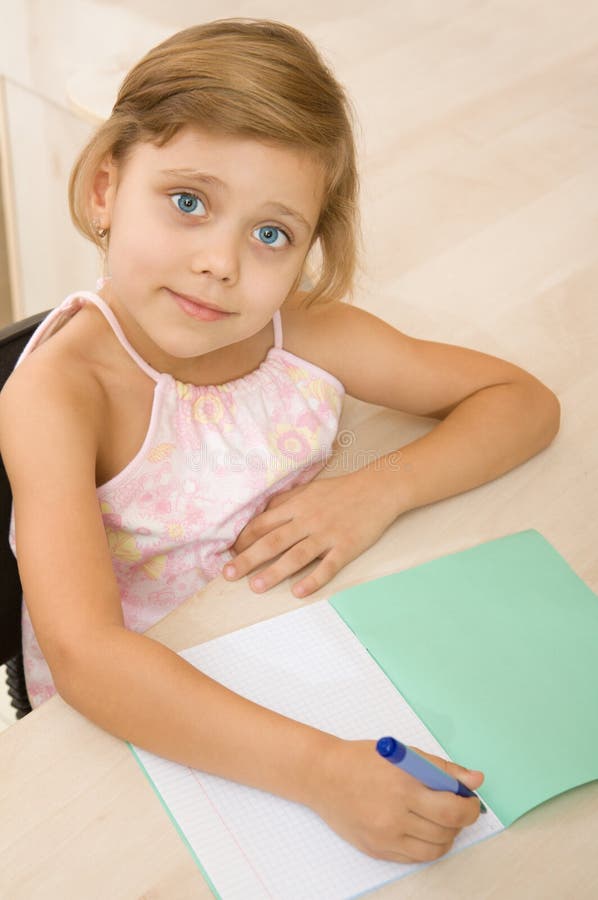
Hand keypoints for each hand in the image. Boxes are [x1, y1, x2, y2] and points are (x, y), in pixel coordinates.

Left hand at [223, 469, 399, 597]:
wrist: (377, 489)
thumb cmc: (339, 491)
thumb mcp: (307, 489)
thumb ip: (283, 503)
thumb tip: (258, 516)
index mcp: (296, 506)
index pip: (262, 524)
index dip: (243, 540)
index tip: (228, 554)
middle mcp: (307, 520)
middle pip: (272, 541)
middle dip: (248, 558)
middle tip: (228, 574)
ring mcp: (327, 534)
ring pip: (296, 556)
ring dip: (274, 572)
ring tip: (256, 587)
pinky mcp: (347, 546)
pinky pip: (327, 566)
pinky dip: (313, 580)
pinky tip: (298, 592)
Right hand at [308, 738, 483, 861]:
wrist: (323, 776)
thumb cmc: (364, 760)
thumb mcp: (405, 753)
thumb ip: (443, 769)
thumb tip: (476, 780)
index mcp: (403, 785)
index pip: (452, 809)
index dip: (470, 807)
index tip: (471, 801)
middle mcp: (394, 814)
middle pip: (446, 831)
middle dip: (460, 820)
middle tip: (457, 807)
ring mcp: (385, 836)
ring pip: (434, 848)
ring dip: (445, 835)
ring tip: (438, 818)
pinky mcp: (378, 850)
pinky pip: (415, 857)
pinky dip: (426, 845)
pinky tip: (420, 827)